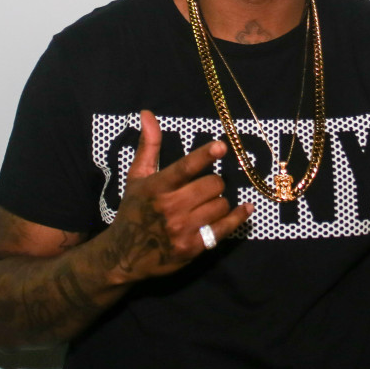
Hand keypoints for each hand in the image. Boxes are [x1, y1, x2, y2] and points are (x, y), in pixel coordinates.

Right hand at [101, 110, 252, 280]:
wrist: (123, 255)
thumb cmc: (133, 211)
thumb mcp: (136, 178)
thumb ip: (148, 146)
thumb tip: (147, 113)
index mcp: (157, 187)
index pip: (184, 168)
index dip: (204, 155)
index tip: (221, 146)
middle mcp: (170, 208)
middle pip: (212, 185)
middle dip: (214, 183)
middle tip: (206, 187)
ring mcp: (182, 230)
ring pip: (221, 205)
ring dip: (219, 202)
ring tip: (207, 205)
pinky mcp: (192, 248)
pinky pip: (224, 228)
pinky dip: (238, 217)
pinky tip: (246, 209)